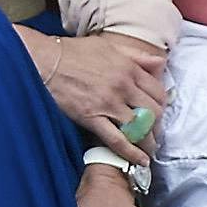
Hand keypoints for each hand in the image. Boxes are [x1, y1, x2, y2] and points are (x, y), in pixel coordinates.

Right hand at [23, 27, 171, 149]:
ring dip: (148, 141)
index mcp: (129, 68)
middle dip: (157, 125)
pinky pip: (117, 140)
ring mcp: (108, 104)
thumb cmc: (73, 52)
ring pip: (140, 128)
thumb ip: (136, 56)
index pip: (159, 91)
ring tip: (149, 148)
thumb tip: (159, 64)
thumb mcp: (109, 46)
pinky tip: (140, 161)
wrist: (45, 61)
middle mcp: (123, 87)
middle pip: (154, 112)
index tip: (158, 112)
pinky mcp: (92, 118)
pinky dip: (131, 153)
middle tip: (154, 132)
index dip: (162, 105)